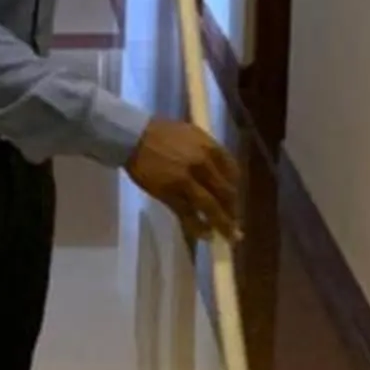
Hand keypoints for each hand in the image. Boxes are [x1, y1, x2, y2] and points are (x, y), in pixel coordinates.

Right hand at [125, 118, 243, 242]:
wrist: (133, 137)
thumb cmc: (161, 133)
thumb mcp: (191, 133)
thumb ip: (207, 150)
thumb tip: (217, 170)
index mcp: (210, 148)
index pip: (233, 172)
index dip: (235, 188)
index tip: (233, 198)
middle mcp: (203, 165)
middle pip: (225, 192)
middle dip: (232, 210)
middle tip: (235, 223)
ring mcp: (186, 181)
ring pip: (210, 207)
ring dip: (222, 223)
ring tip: (229, 237)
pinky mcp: (170, 194)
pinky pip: (188, 213)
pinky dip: (198, 226)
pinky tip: (205, 234)